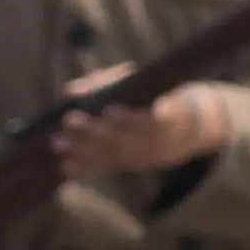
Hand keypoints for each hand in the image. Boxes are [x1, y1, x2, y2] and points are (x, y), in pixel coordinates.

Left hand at [59, 82, 227, 177]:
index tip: (111, 110)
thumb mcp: (145, 82)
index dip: (131, 116)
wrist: (191, 128)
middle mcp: (160, 139)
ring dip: (83, 150)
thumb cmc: (160, 94)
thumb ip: (108, 81)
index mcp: (171, 115)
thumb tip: (70, 91)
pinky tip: (66, 166)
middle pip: (125, 137)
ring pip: (113, 154)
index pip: (150, 117)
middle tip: (70, 120)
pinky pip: (110, 167)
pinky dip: (87, 167)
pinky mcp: (135, 165)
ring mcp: (147, 155)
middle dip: (94, 130)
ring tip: (57, 143)